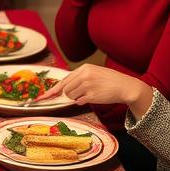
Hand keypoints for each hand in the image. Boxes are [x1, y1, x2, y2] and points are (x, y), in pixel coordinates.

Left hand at [35, 63, 152, 113]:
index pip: (64, 80)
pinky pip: (79, 101)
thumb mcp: (95, 73)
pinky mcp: (91, 95)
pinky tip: (94, 96)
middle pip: (66, 89)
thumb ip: (80, 78)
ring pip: (71, 96)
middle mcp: (84, 75)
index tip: (43, 97)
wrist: (125, 86)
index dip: (53, 90)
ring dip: (77, 98)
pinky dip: (84, 101)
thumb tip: (64, 89)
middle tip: (81, 94)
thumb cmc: (110, 81)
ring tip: (91, 93)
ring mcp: (87, 85)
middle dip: (69, 94)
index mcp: (84, 68)